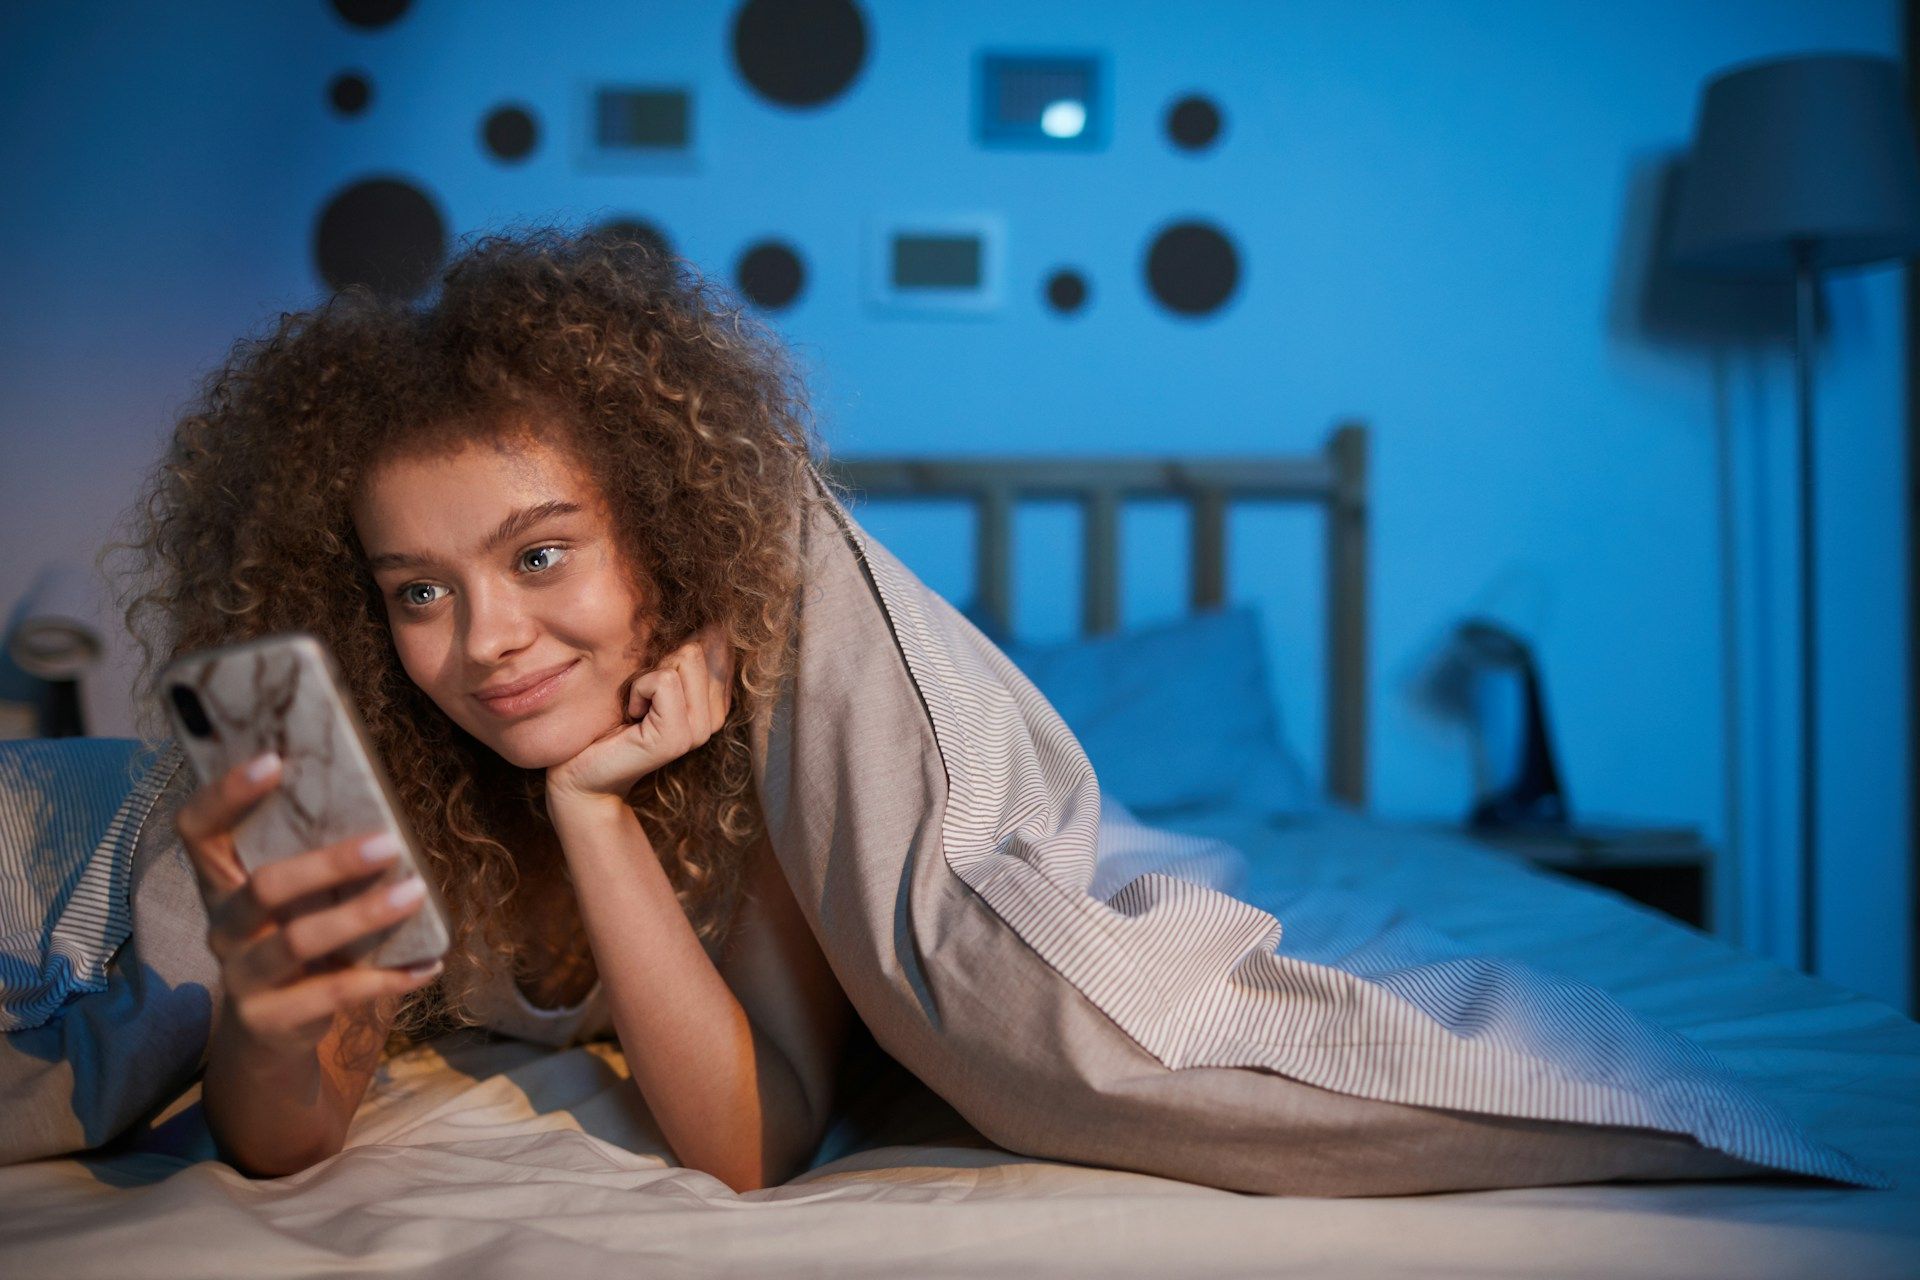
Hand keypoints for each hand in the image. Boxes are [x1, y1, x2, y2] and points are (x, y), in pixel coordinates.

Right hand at [174, 753, 442, 1052]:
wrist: (269, 1033)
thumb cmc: (291, 936)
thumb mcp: (291, 898)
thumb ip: (309, 856)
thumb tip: (378, 802)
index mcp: (221, 882)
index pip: (197, 830)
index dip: (225, 794)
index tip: (274, 760)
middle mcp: (223, 925)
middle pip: (263, 886)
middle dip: (329, 863)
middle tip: (390, 843)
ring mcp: (241, 975)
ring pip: (298, 940)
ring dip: (364, 916)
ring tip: (415, 894)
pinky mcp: (270, 1019)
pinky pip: (334, 993)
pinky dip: (388, 977)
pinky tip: (429, 965)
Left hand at [547, 622, 735, 805]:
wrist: (581, 774)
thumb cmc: (607, 721)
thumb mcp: (647, 679)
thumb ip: (678, 655)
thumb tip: (706, 620)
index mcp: (713, 703)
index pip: (716, 642)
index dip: (675, 647)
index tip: (653, 680)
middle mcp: (713, 718)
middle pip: (700, 647)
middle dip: (661, 659)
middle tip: (640, 695)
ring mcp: (698, 731)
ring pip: (687, 658)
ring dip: (648, 674)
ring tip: (635, 706)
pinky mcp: (675, 738)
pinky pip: (664, 681)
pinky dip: (638, 688)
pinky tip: (630, 714)